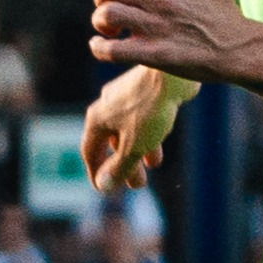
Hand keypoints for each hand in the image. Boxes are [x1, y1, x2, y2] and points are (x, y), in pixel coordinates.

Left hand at [72, 0, 254, 91]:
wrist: (240, 49)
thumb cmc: (218, 7)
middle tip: (114, 6)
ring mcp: (156, 27)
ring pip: (106, 15)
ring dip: (102, 24)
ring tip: (114, 30)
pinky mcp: (155, 54)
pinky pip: (110, 49)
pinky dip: (100, 48)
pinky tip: (107, 46)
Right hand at [82, 62, 177, 192]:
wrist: (172, 73)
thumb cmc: (150, 109)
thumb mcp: (134, 145)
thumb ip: (119, 167)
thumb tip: (104, 187)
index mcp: (97, 119)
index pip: (90, 151)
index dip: (96, 172)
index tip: (104, 188)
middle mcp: (106, 107)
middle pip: (111, 142)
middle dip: (123, 165)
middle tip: (136, 185)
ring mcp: (125, 98)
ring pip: (128, 130)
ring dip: (138, 151)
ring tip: (152, 167)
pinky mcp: (145, 92)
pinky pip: (142, 120)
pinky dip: (148, 135)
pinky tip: (159, 144)